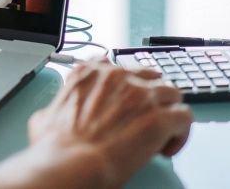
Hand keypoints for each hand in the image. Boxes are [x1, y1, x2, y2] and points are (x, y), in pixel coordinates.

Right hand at [27, 61, 191, 186]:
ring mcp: (142, 95)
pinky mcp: (160, 118)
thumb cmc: (57, 145)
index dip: (128, 84)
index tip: (129, 99)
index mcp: (91, 72)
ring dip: (169, 112)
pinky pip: (185, 117)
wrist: (70, 163)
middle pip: (152, 76)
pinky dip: (179, 133)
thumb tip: (51, 117)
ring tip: (160, 135)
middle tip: (147, 118)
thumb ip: (55, 107)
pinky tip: (166, 148)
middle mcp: (119, 76)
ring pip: (173, 93)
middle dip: (152, 96)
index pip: (120, 65)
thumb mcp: (45, 116)